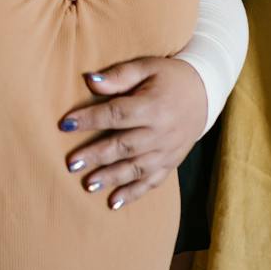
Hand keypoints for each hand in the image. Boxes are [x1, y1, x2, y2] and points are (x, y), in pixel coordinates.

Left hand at [58, 57, 204, 211]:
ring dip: (111, 178)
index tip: (65, 125)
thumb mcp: (146, 67)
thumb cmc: (169, 77)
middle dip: (96, 155)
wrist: (205, 92)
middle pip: (124, 145)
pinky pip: (151, 181)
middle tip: (71, 163)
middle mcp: (161, 132)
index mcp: (153, 105)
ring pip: (136, 168)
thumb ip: (119, 76)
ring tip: (88, 184)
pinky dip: (133, 193)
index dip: (89, 120)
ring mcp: (167, 150)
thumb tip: (90, 80)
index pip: (116, 114)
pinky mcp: (171, 162)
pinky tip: (114, 202)